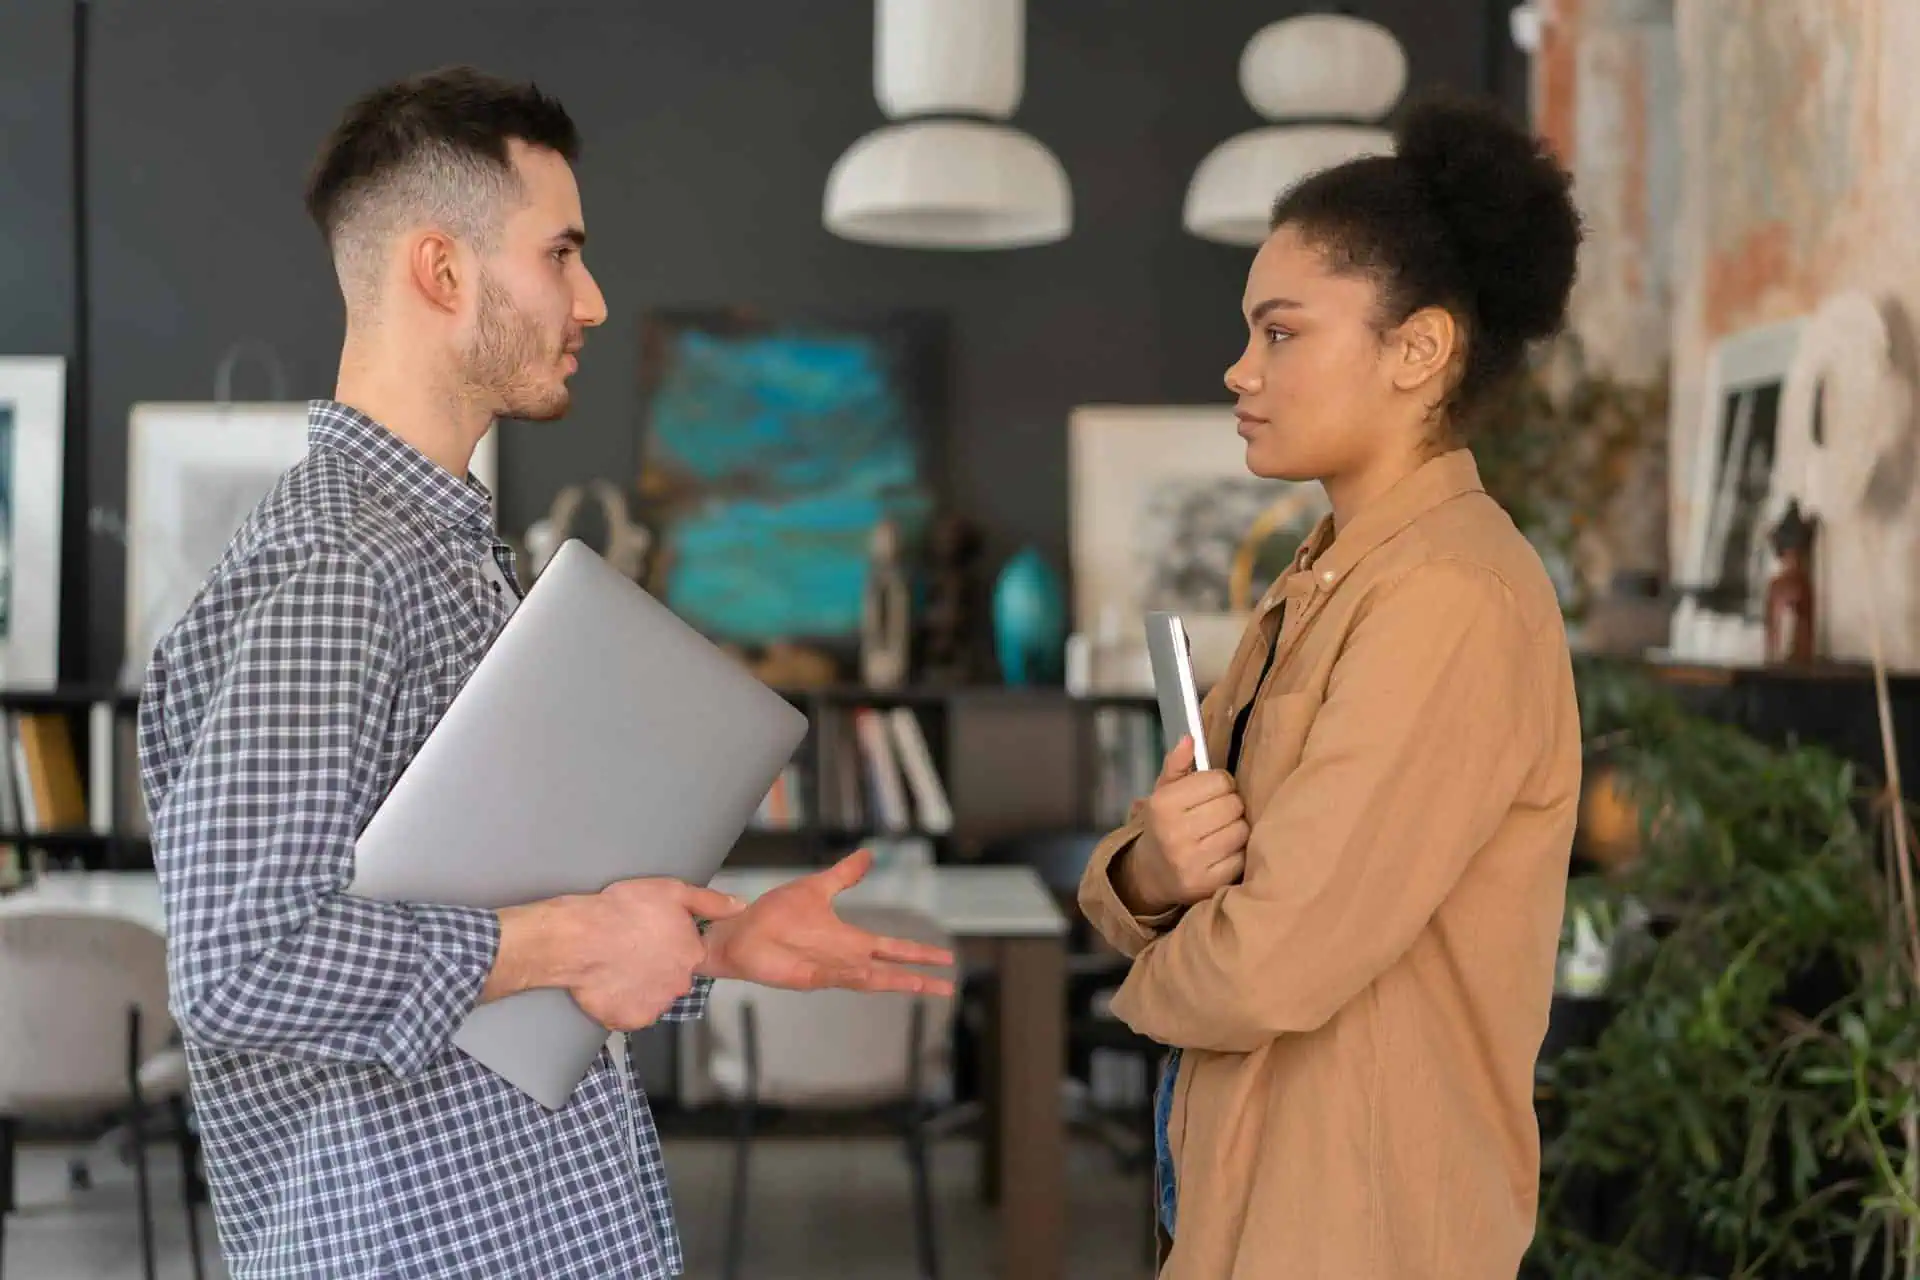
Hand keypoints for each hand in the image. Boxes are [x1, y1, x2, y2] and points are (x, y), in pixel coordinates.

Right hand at [490, 878, 745, 1031]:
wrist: (579, 937)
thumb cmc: (621, 910)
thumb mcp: (672, 891)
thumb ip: (710, 902)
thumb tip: (739, 907)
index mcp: (691, 954)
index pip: (687, 955)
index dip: (667, 944)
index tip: (647, 936)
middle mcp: (679, 984)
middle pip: (671, 979)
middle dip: (655, 968)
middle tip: (629, 950)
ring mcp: (655, 1005)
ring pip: (651, 997)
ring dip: (638, 986)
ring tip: (615, 966)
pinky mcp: (629, 1020)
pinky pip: (629, 1014)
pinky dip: (620, 1003)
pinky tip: (608, 983)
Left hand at [699, 849, 955, 995]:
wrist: (740, 929)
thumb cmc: (774, 914)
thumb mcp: (818, 888)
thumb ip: (844, 875)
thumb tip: (867, 855)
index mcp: (849, 939)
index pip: (892, 948)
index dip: (918, 953)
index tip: (944, 957)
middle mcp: (843, 958)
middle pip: (889, 972)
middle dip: (918, 980)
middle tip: (948, 987)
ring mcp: (827, 970)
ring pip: (868, 980)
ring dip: (893, 982)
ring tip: (921, 986)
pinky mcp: (807, 976)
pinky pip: (834, 978)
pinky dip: (852, 977)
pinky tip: (869, 975)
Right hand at [1117, 735, 1248, 914]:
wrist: (1151, 875)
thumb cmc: (1164, 826)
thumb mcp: (1163, 793)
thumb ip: (1177, 765)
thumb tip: (1189, 738)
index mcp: (1163, 805)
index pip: (1220, 781)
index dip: (1221, 784)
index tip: (1213, 792)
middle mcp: (1175, 833)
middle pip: (1234, 805)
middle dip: (1231, 806)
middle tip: (1219, 813)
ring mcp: (1191, 861)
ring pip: (1242, 831)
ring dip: (1237, 829)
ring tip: (1222, 832)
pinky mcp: (1207, 884)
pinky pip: (1243, 858)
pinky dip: (1238, 854)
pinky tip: (1223, 852)